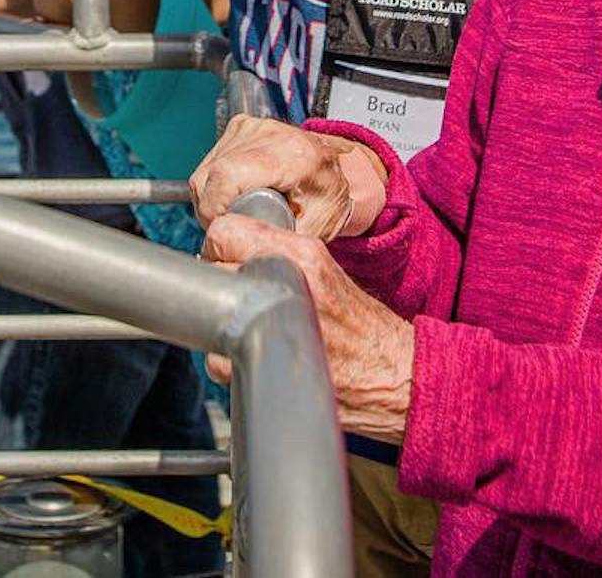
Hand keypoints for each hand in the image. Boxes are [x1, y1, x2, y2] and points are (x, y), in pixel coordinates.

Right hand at [190, 115, 388, 241]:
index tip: (227, 229)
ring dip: (212, 199)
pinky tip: (237, 192)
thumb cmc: (328, 197)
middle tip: (237, 225)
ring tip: (240, 209)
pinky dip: (215, 186)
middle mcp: (269, 134)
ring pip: (204, 173)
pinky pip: (208, 164)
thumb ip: (280, 242)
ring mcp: (251, 127)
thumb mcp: (315, 229)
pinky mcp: (239, 127)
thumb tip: (245, 253)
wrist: (336, 168)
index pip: (228, 176)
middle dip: (213, 211)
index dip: (216, 209)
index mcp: (293, 155)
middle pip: (210, 177)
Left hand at [200, 216, 413, 441]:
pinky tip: (256, 355)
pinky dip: (228, 362)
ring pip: (210, 315)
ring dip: (222, 324)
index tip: (226, 259)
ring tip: (249, 327)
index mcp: (301, 253)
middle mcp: (287, 280)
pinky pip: (218, 361)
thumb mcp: (324, 270)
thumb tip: (228, 250)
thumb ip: (277, 254)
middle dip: (218, 283)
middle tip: (237, 295)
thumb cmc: (359, 325)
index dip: (218, 245)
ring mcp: (275, 322)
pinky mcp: (267, 361)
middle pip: (212, 269)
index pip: (224, 230)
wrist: (391, 371)